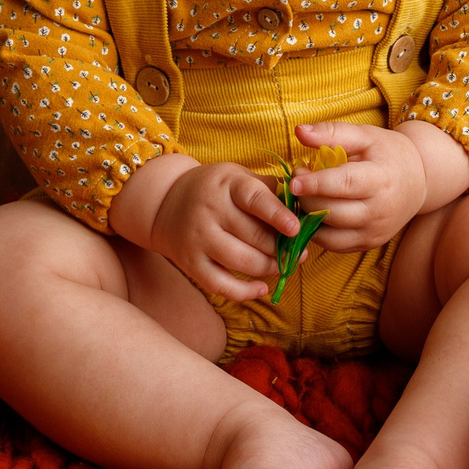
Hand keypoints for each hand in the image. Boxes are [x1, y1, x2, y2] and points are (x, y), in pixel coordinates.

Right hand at [143, 160, 302, 301]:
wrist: (163, 203)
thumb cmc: (214, 189)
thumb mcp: (238, 176)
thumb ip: (269, 188)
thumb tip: (304, 203)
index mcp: (227, 184)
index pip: (254, 199)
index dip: (277, 215)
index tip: (296, 228)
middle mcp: (210, 210)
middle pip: (254, 236)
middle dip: (283, 248)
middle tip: (301, 253)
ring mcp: (198, 238)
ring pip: (242, 262)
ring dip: (270, 267)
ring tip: (284, 265)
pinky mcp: (191, 263)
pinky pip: (221, 285)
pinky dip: (245, 291)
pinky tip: (262, 288)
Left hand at [287, 121, 461, 252]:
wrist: (419, 180)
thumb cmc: (387, 153)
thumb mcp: (364, 136)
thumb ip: (332, 132)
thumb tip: (299, 131)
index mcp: (380, 179)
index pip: (344, 184)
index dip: (316, 184)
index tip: (293, 180)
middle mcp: (380, 210)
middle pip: (333, 212)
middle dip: (307, 199)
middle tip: (296, 182)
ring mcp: (375, 231)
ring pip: (330, 234)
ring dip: (309, 218)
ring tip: (304, 197)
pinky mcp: (369, 244)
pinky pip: (334, 245)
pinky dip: (318, 232)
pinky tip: (314, 213)